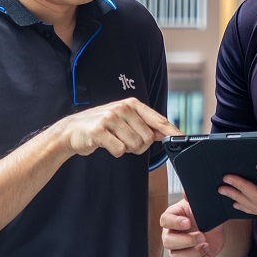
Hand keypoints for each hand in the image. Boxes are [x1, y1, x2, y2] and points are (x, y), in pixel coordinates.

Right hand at [54, 97, 180, 158]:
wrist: (72, 131)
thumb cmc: (101, 126)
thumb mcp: (124, 120)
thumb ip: (144, 125)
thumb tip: (165, 133)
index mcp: (132, 104)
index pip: (158, 120)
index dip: (172, 131)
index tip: (183, 138)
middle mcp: (123, 108)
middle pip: (147, 138)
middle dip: (139, 146)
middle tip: (125, 141)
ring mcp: (111, 118)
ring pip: (134, 145)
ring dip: (126, 149)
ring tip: (114, 140)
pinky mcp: (99, 130)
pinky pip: (119, 150)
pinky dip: (115, 152)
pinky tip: (106, 144)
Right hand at [160, 198, 226, 256]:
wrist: (216, 228)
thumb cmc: (204, 214)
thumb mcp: (200, 204)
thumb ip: (192, 198)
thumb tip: (187, 192)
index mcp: (172, 218)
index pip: (165, 221)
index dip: (175, 223)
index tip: (188, 222)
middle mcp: (170, 234)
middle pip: (168, 242)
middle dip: (187, 241)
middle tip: (203, 237)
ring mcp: (176, 249)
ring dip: (193, 253)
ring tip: (207, 245)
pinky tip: (207, 255)